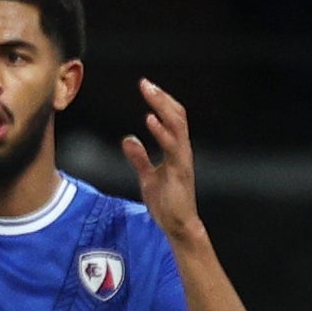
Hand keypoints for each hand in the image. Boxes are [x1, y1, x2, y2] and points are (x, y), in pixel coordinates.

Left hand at [121, 79, 204, 237]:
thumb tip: (129, 139)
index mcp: (176, 151)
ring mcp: (182, 160)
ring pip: (177, 125)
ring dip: (162, 107)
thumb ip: (139, 158)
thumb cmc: (167, 204)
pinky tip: (150, 119)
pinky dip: (162, 131)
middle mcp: (182, 151)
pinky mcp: (180, 171)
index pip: (172, 119)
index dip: (161, 102)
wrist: (179, 227)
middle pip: (177, 116)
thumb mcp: (148, 177)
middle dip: (161, 98)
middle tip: (145, 84)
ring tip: (150, 93)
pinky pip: (172, 146)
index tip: (146, 87)